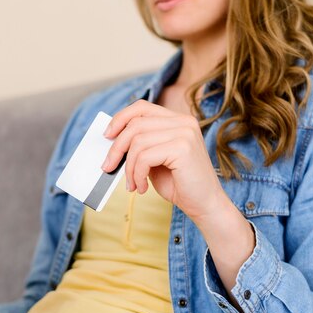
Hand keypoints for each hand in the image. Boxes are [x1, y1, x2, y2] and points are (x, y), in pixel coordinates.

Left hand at [102, 99, 228, 220]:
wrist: (205, 205)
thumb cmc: (179, 184)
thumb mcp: (155, 160)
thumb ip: (140, 146)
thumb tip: (111, 140)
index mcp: (178, 120)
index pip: (142, 107)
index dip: (120, 118)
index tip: (107, 135)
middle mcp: (183, 122)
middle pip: (135, 124)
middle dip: (116, 148)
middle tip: (108, 167)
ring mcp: (185, 133)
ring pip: (137, 142)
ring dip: (129, 168)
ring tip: (133, 184)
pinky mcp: (183, 148)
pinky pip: (144, 157)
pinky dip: (137, 175)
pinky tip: (142, 188)